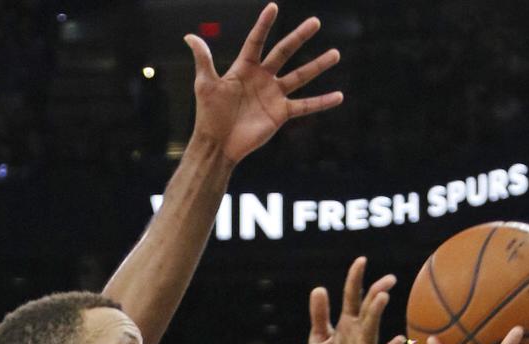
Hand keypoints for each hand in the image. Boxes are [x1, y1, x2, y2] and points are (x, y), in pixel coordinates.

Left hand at [184, 3, 343, 163]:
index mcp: (244, 67)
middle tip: (315, 21)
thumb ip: (203, 59)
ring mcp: (274, 95)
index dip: (264, 24)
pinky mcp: (281, 113)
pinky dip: (322, 102)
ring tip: (335, 54)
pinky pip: (305, 105)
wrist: (218, 144)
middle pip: (284, 52)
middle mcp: (262, 77)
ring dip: (318, 65)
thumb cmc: (208, 114)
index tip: (274, 6)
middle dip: (299, 37)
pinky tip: (339, 96)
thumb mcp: (205, 84)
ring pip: (300, 75)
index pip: (256, 41)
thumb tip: (189, 36)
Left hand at [308, 257, 405, 343]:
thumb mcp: (319, 339)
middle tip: (388, 278)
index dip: (355, 278)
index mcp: (347, 323)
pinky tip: (400, 340)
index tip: (361, 260)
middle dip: (376, 292)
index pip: (352, 296)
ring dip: (376, 312)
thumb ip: (319, 316)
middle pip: (368, 308)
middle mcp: (359, 332)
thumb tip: (319, 288)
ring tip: (382, 297)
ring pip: (372, 326)